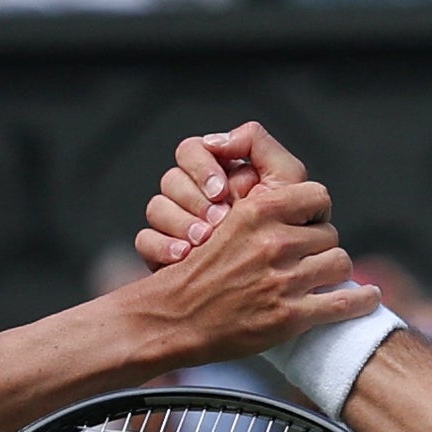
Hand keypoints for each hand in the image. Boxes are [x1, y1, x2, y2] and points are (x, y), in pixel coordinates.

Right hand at [135, 175, 378, 365]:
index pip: (316, 196)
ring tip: (327, 278)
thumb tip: (297, 212)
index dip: (317, 211)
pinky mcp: (290, 316)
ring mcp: (284, 281)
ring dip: (335, 271)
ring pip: (340, 262)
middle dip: (322, 246)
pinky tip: (367, 298)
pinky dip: (362, 301)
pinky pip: (345, 302)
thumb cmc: (196, 274)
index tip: (313, 222)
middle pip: (329, 233)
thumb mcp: (223, 225)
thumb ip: (261, 216)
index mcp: (257, 214)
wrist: (173, 318)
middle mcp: (274, 243)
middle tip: (311, 258)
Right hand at [138, 121, 303, 264]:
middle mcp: (195, 195)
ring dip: (181, 223)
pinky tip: (184, 257)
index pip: (191, 151)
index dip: (202, 167)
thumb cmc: (286, 236)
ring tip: (203, 242)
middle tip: (218, 222)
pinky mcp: (163, 252)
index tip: (221, 191)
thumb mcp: (285, 183)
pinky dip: (162, 247)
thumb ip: (262, 148)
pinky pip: (145, 239)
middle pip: (171, 178)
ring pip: (156, 206)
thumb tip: (221, 140)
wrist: (267, 291)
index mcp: (220, 173)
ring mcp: (176, 224)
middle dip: (194, 200)